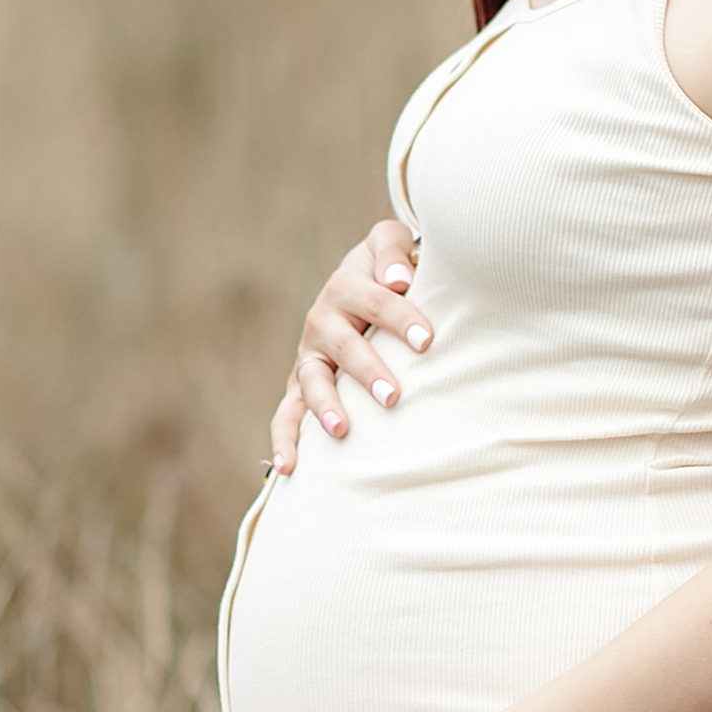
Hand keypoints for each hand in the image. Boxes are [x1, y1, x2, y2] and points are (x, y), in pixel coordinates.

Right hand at [268, 222, 426, 470]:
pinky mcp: (301, 386)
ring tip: (342, 430)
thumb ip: (392, 251)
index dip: (399, 318)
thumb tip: (399, 281)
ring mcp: (309, 356)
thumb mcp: (389, 242)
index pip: (376, 301)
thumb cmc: (387, 268)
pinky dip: (284, 440)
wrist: (361, 285)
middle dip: (367, 371)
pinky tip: (288, 469)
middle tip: (393, 395)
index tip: (427, 340)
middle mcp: (322, 321)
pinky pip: (287, 414)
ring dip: (325, 407)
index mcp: (346, 286)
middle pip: (344, 346)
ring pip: (312, 382)